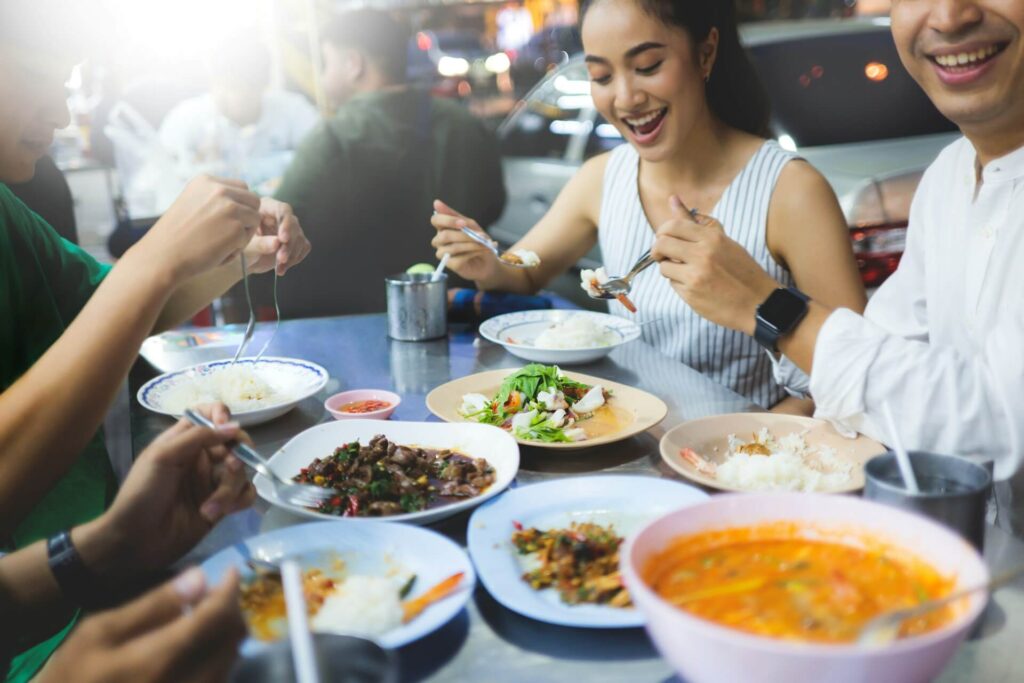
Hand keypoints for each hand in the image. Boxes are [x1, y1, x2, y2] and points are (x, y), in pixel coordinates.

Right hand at [39, 568, 244, 682]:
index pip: (213, 619)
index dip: (229, 591)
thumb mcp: (101, 629)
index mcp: (158, 660)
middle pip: (230, 642)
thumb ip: (154, 604)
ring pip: (230, 662)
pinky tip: (207, 642)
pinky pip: (219, 679)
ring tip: (215, 612)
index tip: (233, 571)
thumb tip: (200, 577)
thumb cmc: (76, 669)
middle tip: (223, 591)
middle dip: (234, 610)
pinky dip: (222, 655)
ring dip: (230, 633)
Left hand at [75, 405, 255, 579]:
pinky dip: (238, 501)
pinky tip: (219, 513)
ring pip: (242, 471)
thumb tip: (234, 426)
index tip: (226, 429)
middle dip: (237, 454)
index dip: (222, 416)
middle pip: (236, 442)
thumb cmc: (142, 493)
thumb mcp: (162, 457)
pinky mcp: (222, 505)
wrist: (135, 541)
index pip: (210, 414)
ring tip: (211, 507)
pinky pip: (246, 494)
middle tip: (230, 468)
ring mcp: (213, 481)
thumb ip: (198, 437)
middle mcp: (203, 457)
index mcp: (184, 440)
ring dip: (230, 488)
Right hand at [135, 176, 261, 280]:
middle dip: (246, 218)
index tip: (224, 220)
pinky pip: (249, 238)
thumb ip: (214, 199)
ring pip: (255, 219)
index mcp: (206, 181)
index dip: (239, 206)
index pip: (241, 187)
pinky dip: (237, 249)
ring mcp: (230, 208)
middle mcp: (220, 189)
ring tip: (221, 244)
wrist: (162, 256)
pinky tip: (218, 253)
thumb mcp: (191, 203)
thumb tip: (242, 201)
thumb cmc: (176, 236)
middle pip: (253, 201)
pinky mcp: (237, 228)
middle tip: (227, 234)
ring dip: (244, 233)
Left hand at [244, 197, 312, 275]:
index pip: (283, 209)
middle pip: (294, 225)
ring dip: (292, 254)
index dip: (285, 223)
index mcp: (266, 208)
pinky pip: (303, 247)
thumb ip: (260, 244)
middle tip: (281, 258)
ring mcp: (289, 228)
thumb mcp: (246, 246)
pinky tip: (282, 267)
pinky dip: (295, 259)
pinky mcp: (295, 241)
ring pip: (300, 237)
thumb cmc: (240, 248)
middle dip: (289, 244)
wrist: (244, 261)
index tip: (283, 239)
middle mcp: (280, 216)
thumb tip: (277, 242)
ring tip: (279, 266)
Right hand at [430, 199, 499, 281]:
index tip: (463, 223)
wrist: (489, 260)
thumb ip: (454, 215)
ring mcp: (443, 253)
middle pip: (445, 235)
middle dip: (464, 235)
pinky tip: (481, 251)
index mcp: (443, 227)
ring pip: (453, 247)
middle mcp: (440, 240)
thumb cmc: (478, 240)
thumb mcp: (470, 225)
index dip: (448, 220)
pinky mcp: (450, 265)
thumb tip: (436, 202)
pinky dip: (473, 253)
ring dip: (472, 244)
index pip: (436, 220)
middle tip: (480, 235)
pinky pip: (458, 259)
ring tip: (484, 244)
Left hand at [651, 196, 779, 334]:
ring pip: (664, 266)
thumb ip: (696, 222)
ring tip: (687, 272)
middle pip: (661, 244)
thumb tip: (672, 199)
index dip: (663, 231)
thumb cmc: (741, 271)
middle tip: (663, 254)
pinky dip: (680, 284)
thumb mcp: (723, 241)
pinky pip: (672, 284)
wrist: (758, 304)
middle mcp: (703, 254)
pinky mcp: (691, 294)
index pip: (673, 226)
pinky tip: (696, 286)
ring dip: (670, 268)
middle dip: (657, 250)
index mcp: (712, 238)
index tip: (665, 238)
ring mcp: (696, 275)